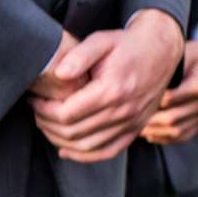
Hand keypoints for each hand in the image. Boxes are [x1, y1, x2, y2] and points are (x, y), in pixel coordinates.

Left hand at [29, 10, 183, 162]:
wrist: (162, 50)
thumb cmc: (127, 44)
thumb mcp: (102, 40)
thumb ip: (78, 56)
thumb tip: (58, 74)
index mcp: (112, 89)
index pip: (66, 114)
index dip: (43, 110)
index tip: (35, 100)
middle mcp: (123, 111)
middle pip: (72, 133)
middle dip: (47, 124)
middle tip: (37, 111)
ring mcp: (132, 123)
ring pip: (86, 147)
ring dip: (60, 140)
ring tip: (49, 125)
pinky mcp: (137, 129)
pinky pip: (107, 152)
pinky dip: (84, 156)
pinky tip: (67, 148)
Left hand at [142, 38, 197, 144]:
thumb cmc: (193, 58)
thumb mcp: (182, 55)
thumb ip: (166, 68)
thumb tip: (138, 81)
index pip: (170, 99)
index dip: (149, 102)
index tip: (132, 101)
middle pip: (172, 119)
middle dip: (148, 120)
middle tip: (127, 119)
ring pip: (176, 132)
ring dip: (154, 131)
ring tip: (136, 127)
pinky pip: (182, 137)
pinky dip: (164, 138)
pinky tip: (150, 133)